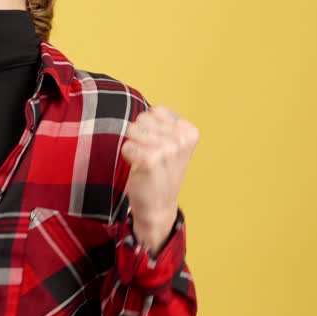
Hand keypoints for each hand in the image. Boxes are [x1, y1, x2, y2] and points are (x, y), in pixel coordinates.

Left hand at [119, 104, 198, 252]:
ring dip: (133, 145)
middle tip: (150, 155)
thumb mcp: (173, 144)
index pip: (156, 111)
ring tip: (144, 160)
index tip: (159, 145)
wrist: (158, 205)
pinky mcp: (150, 160)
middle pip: (142, 119)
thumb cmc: (162, 171)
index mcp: (190, 132)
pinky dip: (128, 156)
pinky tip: (139, 168)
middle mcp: (181, 139)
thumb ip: (164, 124)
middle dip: (140, 135)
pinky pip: (126, 146)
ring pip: (132, 130)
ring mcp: (168, 149)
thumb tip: (146, 110)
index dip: (150, 127)